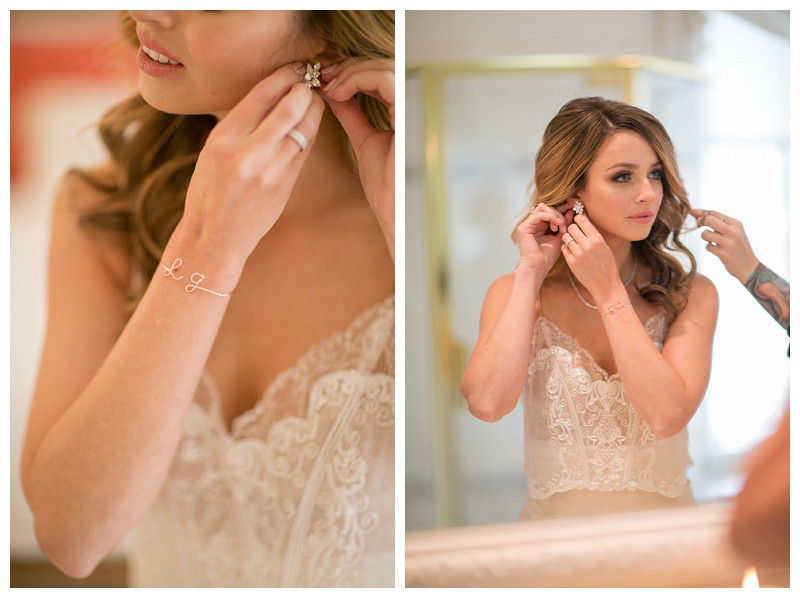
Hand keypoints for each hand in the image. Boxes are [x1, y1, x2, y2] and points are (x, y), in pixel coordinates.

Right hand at [181, 63, 324, 257]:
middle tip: (310, 82)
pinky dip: (310, 134)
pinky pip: (304, 152)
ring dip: (314, 111)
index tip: (295, 68)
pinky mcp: (285, 186)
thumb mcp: (213, 150)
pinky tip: (310, 125)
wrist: (215, 235)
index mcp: (224, 138)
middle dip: (305, 90)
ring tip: (314, 101)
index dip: (284, 76)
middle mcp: (248, 153)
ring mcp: (269, 171)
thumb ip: (240, 124)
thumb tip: (271, 94)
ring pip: (304, 130)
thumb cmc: (210, 190)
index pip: (262, 94)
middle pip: (290, 108)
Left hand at [321, 59, 394, 258]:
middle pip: (382, 66)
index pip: (381, 76)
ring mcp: (413, 109)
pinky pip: (386, 80)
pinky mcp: (409, 113)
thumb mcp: (363, 139)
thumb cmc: (385, 183)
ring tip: (329, 85)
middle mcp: (412, 107)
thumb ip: (352, 114)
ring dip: (351, 72)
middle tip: (323, 76)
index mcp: (404, 112)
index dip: (352, 72)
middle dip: (348, 68)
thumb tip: (334, 93)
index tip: (325, 80)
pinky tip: (339, 92)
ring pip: (384, 68)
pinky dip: (359, 79)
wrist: (392, 208)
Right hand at [517, 202, 572, 273]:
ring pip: (543, 208)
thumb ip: (564, 224)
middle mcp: (532, 223)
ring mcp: (527, 224)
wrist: (538, 268)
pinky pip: (539, 215)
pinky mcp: (524, 227)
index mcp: (540, 225)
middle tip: (566, 225)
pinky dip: (550, 217)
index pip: (550, 210)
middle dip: (559, 213)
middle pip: (547, 207)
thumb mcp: (560, 237)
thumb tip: (571, 211)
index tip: (573, 208)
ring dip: (555, 215)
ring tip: (561, 227)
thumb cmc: (547, 257)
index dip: (562, 208)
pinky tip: (556, 226)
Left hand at [561, 213, 619, 298]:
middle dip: (572, 228)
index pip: (582, 220)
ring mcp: (578, 254)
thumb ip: (593, 234)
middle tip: (575, 233)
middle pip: (571, 227)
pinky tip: (572, 251)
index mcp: (597, 239)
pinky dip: (566, 248)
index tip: (578, 221)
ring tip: (574, 242)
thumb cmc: (607, 264)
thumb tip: (583, 219)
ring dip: (568, 238)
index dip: (578, 219)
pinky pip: (563, 248)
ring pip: (565, 237)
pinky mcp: (571, 262)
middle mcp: (587, 245)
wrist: (605, 284)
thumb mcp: (604, 246)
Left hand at [689, 208, 758, 282]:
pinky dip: (709, 247)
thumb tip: (699, 216)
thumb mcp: (735, 232)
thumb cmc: (738, 247)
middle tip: (697, 224)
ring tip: (712, 241)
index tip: (691, 212)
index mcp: (736, 224)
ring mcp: (729, 243)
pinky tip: (717, 250)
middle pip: (709, 220)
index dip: (701, 212)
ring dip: (705, 237)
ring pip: (706, 234)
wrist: (749, 267)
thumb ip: (720, 224)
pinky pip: (708, 246)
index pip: (715, 213)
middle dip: (700, 221)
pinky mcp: (724, 254)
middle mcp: (734, 232)